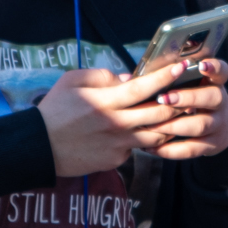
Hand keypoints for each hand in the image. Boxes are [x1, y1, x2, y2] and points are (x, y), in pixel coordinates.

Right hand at [42, 61, 227, 175]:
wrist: (39, 147)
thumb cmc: (54, 110)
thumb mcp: (72, 81)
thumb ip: (102, 76)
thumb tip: (128, 79)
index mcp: (106, 101)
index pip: (143, 88)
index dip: (165, 77)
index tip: (182, 67)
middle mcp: (117, 124)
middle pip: (159, 114)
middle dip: (178, 103)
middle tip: (188, 93)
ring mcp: (118, 144)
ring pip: (155, 135)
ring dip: (168, 125)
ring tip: (176, 114)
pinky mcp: (116, 160)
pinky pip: (137, 148)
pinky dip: (144, 139)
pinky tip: (147, 132)